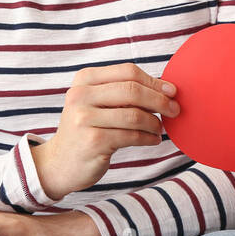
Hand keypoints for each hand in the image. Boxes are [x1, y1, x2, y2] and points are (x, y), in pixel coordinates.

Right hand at [34, 63, 180, 200]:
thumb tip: (167, 87)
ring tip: (159, 129)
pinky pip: (131, 136)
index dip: (154, 81)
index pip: (128, 72)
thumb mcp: (98, 102)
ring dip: (154, 123)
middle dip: (160, 100)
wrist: (60, 163)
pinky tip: (152, 140)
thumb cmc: (89, 128)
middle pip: (132, 90)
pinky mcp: (92, 141)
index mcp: (84, 79)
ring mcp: (84, 118)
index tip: (172, 91)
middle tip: (175, 110)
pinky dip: (148, 138)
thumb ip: (124, 91)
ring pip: (134, 115)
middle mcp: (80, 95)